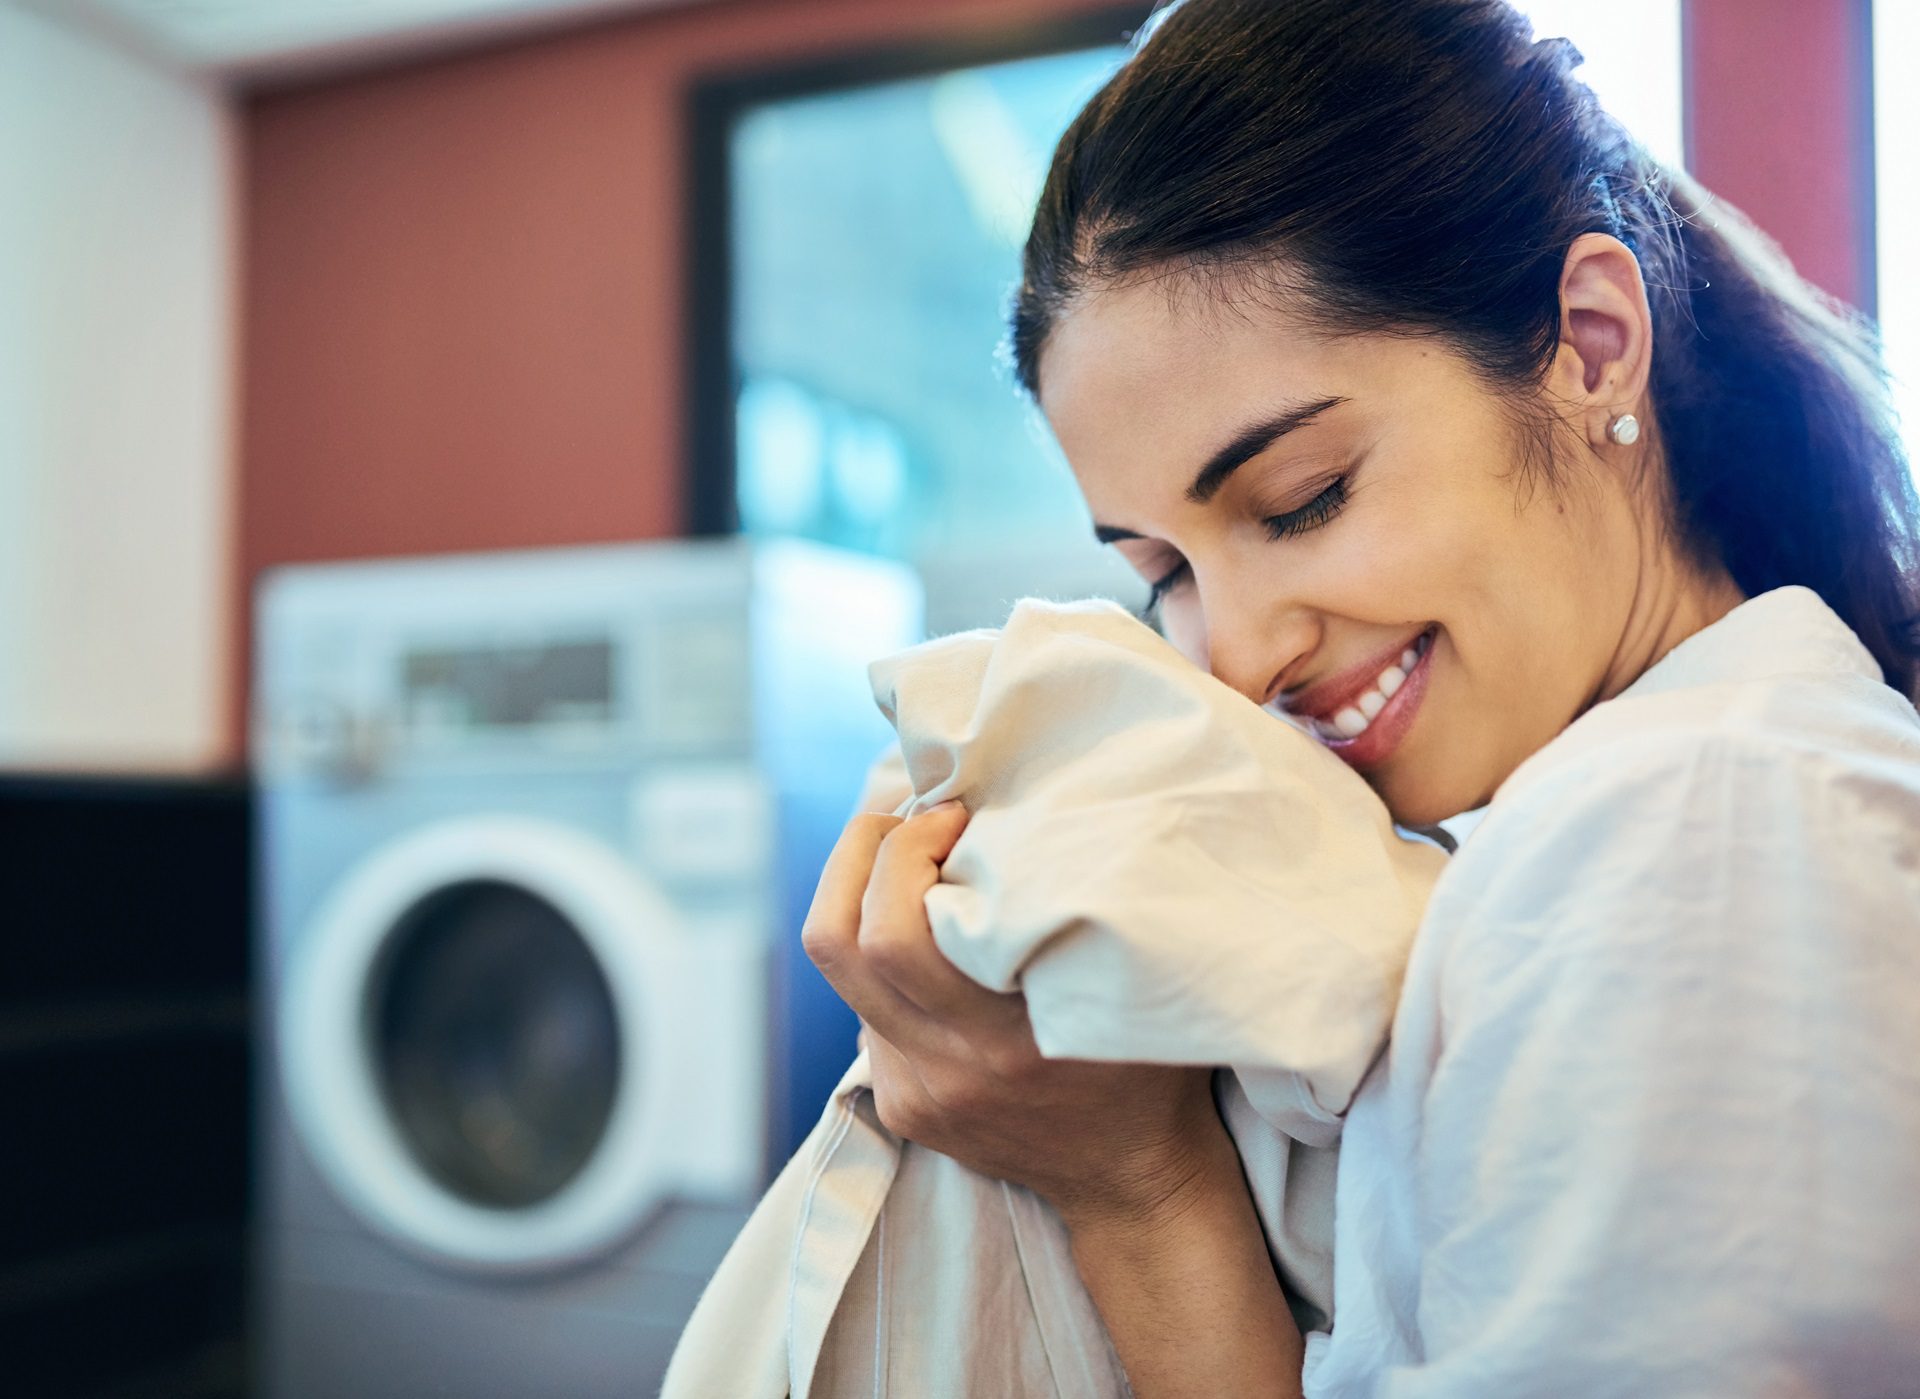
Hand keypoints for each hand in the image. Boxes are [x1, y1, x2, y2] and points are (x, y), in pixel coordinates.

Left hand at [801, 803, 1227, 1224]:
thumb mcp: (1135, 988)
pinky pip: (865, 1008)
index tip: (956, 815)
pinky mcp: (901, 1105)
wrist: (1133, 1184)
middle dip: (860, 855)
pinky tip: (931, 931)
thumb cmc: (1152, 1069)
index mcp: (1001, 1043)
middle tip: (909, 818)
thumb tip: (1021, 821)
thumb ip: (1085, 918)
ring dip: (862, 896)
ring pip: (840, 973)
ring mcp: (915, 1093)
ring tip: (910, 855)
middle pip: (839, 944)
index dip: (909, 852)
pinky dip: (885, 953)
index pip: (894, 936)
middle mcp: (944, 1070)